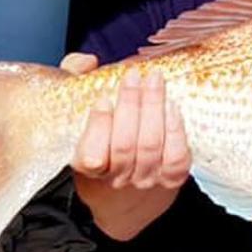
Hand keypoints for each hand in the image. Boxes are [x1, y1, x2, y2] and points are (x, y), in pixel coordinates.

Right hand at [62, 53, 190, 240]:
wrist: (126, 188)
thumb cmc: (101, 136)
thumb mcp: (79, 110)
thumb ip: (75, 80)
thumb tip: (87, 62)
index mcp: (87, 167)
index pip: (91, 156)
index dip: (98, 128)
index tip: (103, 100)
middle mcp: (116, 178)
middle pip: (124, 146)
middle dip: (131, 106)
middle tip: (134, 76)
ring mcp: (144, 180)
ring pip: (151, 147)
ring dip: (154, 109)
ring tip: (155, 81)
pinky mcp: (171, 180)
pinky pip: (177, 159)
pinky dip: (175, 131)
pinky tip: (172, 107)